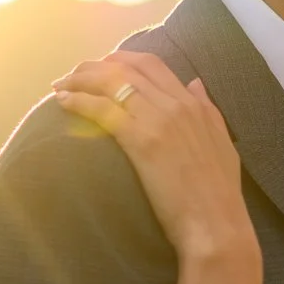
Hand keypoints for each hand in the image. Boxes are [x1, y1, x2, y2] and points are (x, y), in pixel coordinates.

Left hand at [53, 52, 256, 265]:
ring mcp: (158, 120)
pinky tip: (63, 102)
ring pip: (111, 82)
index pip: (152, 65)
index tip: (102, 67)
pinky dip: (79, 100)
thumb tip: (195, 83)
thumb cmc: (219, 193)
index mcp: (194, 104)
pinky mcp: (141, 141)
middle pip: (126, 68)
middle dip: (94, 66)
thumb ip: (208, 110)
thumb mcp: (222, 142)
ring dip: (80, 79)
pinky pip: (103, 109)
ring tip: (61, 85)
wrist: (216, 224)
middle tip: (74, 74)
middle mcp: (175, 104)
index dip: (121, 60)